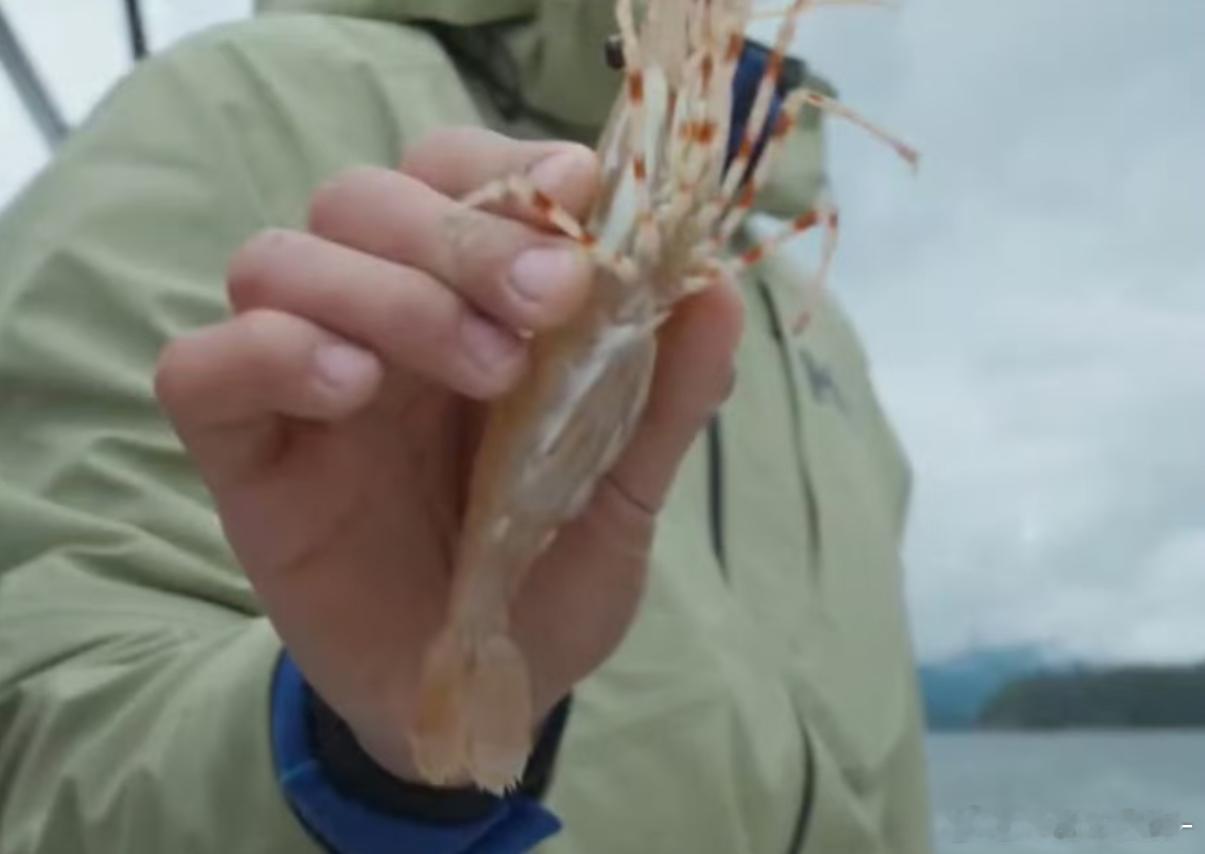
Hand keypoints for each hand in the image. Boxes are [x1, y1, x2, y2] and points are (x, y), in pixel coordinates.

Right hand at [154, 127, 743, 782]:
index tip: (583, 195)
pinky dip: (267, 355)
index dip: (506, 167)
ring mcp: (301, 387)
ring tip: (483, 369)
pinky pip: (201, 372)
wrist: (480, 690)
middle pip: (361, 199)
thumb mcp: (624, 490)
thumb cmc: (546, 575)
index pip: (450, 173)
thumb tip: (720, 290)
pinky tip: (350, 391)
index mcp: (465, 307)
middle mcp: (375, 322)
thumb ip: (665, 394)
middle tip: (551, 298)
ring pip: (277, 262)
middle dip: (460, 232)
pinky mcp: (247, 459)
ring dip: (383, 290)